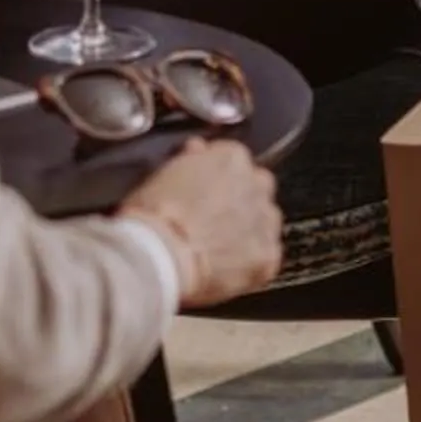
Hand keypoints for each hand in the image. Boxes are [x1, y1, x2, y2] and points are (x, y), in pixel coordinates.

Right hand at [118, 139, 280, 308]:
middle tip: (213, 220)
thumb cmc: (153, 217)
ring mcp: (265, 221)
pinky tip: (226, 270)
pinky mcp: (267, 257)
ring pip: (266, 223)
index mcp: (231, 158)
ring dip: (249, 231)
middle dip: (241, 202)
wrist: (159, 255)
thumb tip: (198, 151)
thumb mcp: (162, 174)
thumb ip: (191, 160)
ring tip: (219, 248)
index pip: (235, 160)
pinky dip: (251, 264)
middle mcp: (256, 184)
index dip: (218, 178)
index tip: (206, 190)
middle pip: (258, 188)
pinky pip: (267, 257)